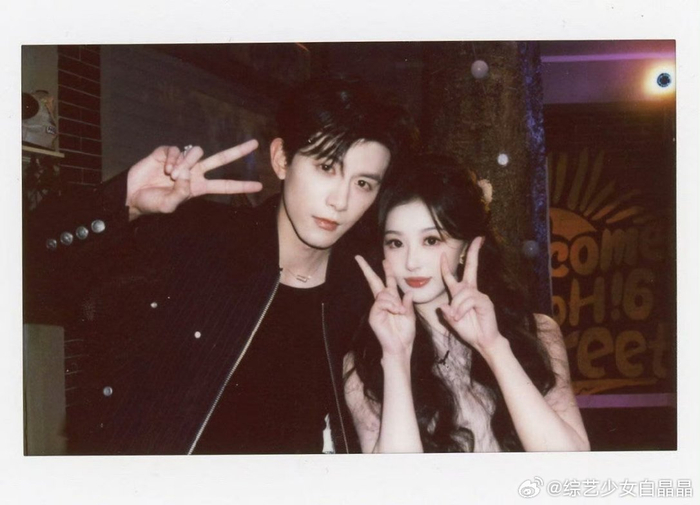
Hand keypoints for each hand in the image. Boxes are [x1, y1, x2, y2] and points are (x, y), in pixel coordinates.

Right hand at [126, 140, 262, 219]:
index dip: (241, 186)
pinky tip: (163, 167)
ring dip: (185, 163)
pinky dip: (172, 158)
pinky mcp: (168, 152)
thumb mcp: (168, 205)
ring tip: (171, 175)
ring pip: (197, 152)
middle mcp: (194, 172)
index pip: (224, 186)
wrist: (132, 194)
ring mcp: (183, 160)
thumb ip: (180, 194)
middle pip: (221, 159)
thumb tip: (187, 176)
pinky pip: (177, 149)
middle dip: (238, 151)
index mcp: (198, 187)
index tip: (259, 186)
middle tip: (255, 144)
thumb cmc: (151, 203)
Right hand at [355, 255, 415, 358]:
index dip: (387, 270)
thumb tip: (408, 292)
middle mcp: (382, 302)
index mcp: (392, 300)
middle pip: (374, 281)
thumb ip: (407, 303)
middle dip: (366, 269)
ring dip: (394, 301)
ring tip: (400, 311)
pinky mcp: (374, 315)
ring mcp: (376, 308)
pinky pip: (381, 302)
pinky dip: (390, 305)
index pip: (387, 282)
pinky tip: (396, 311)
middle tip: (358, 257)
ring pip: (383, 294)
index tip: (384, 260)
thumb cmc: (405, 333)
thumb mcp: (410, 315)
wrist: (400, 347)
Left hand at [439, 237, 503, 354]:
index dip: (445, 266)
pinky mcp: (485, 301)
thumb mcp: (453, 321)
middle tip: (478, 238)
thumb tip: (443, 306)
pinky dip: (462, 309)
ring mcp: (479, 294)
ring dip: (457, 306)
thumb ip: (447, 314)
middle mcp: (471, 291)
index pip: (452, 277)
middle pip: (471, 267)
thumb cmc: (469, 330)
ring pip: (462, 293)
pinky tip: (463, 317)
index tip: (442, 254)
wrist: (483, 341)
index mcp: (462, 294)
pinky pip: (469, 300)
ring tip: (458, 318)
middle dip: (474, 252)